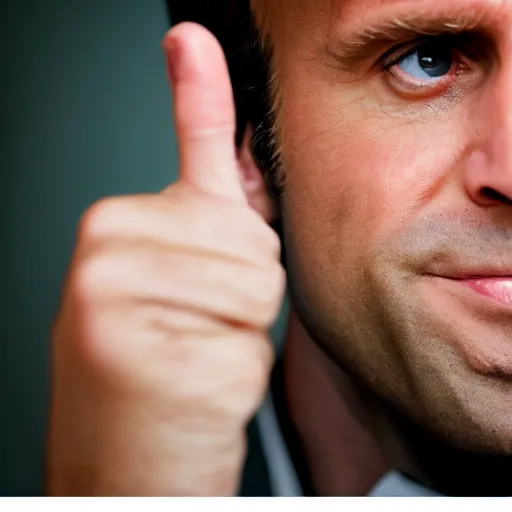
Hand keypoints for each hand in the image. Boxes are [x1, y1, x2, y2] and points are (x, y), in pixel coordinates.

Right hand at [45, 22, 284, 496]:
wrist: (119, 474)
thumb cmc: (156, 376)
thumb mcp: (176, 271)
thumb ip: (202, 194)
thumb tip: (212, 100)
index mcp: (115, 226)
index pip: (209, 176)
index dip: (199, 99)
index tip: (189, 40)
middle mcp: (108, 250)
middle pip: (252, 241)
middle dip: (242, 295)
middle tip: (192, 331)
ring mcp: (119, 303)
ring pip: (255, 287)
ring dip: (237, 333)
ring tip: (188, 358)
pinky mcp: (148, 359)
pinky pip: (244, 345)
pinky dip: (232, 376)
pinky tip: (185, 388)